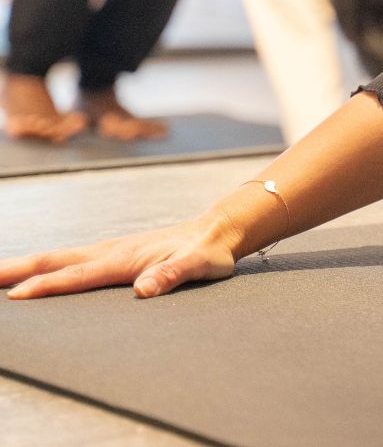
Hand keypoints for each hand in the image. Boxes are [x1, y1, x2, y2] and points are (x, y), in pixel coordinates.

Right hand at [0, 215, 237, 299]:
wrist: (219, 230)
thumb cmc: (210, 251)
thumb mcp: (199, 265)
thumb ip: (172, 275)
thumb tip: (144, 289)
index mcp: (126, 258)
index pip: (79, 275)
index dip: (48, 287)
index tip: (17, 296)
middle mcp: (112, 251)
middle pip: (57, 261)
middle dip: (19, 270)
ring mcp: (111, 250)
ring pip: (61, 259)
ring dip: (27, 267)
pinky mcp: (115, 253)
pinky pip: (72, 261)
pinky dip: (46, 266)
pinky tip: (37, 275)